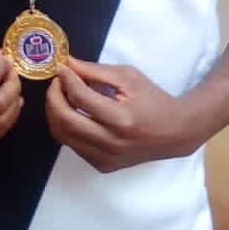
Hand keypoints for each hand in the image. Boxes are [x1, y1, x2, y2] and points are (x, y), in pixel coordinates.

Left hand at [46, 57, 198, 172]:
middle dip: (53, 97)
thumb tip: (67, 64)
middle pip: (64, 120)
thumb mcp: (129, 77)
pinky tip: (75, 114)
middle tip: (58, 82)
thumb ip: (95, 71)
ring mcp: (105, 158)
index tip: (62, 68)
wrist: (175, 133)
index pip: (80, 98)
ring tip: (63, 96)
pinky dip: (67, 128)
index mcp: (121, 118)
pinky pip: (73, 146)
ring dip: (56, 113)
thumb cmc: (154, 100)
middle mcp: (111, 142)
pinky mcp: (103, 166)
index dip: (66, 80)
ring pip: (63, 136)